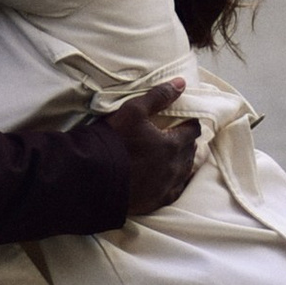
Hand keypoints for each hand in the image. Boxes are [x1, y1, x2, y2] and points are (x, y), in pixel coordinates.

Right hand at [104, 78, 201, 217]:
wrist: (93, 177)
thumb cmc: (114, 140)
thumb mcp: (133, 111)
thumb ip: (159, 96)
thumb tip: (181, 83)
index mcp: (172, 144)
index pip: (192, 131)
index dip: (190, 123)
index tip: (186, 120)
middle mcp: (174, 167)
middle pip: (190, 152)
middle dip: (187, 142)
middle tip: (180, 136)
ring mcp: (165, 187)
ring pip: (185, 172)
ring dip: (184, 161)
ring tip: (179, 156)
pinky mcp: (155, 202)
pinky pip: (175, 192)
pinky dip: (177, 183)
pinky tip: (174, 180)